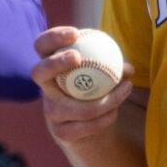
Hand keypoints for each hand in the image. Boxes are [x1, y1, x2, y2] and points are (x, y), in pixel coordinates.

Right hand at [31, 26, 135, 145]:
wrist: (91, 132)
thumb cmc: (97, 94)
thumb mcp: (104, 78)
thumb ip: (114, 69)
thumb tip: (128, 68)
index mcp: (53, 68)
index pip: (42, 47)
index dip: (52, 38)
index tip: (75, 33)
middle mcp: (46, 89)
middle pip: (39, 72)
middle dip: (55, 62)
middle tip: (77, 57)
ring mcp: (51, 112)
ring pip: (75, 107)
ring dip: (105, 99)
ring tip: (126, 88)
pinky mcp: (61, 132)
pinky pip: (86, 125)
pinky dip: (105, 118)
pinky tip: (117, 111)